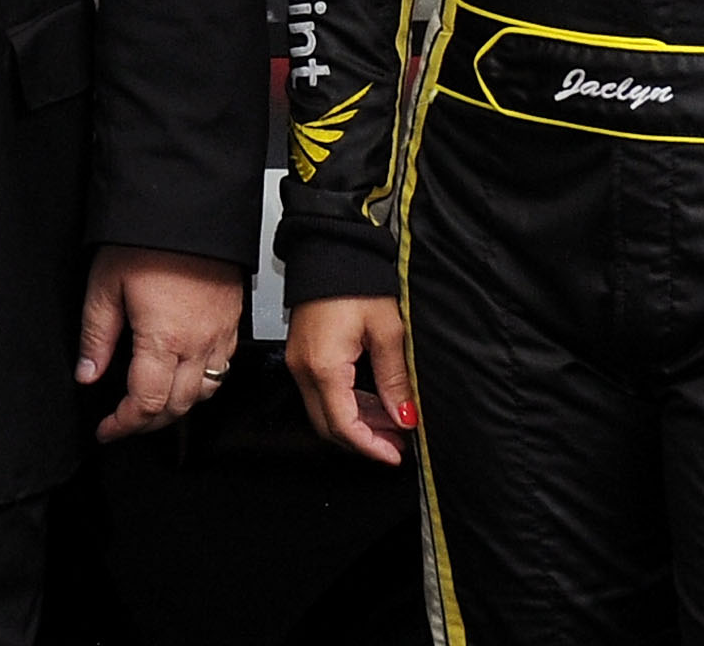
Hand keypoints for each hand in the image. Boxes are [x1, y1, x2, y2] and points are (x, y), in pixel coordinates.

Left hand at [78, 246, 241, 442]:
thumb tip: (87, 373)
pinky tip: (183, 376)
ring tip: (150, 405)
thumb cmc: (147, 238)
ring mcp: (221, 334)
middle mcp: (199, 343)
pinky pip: (223, 370)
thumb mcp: (105, 284)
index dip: (123, 424)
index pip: (146, 403)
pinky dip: (202, 385)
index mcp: (165, 338)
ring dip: (177, 408)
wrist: (189, 205)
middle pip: (178, 407)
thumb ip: (96, 336)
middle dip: (148, 423)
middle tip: (123, 422)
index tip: (106, 429)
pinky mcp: (233, 322)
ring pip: (206, 394)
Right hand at [284, 293, 414, 464]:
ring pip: (325, 412)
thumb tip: (404, 416)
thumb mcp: (387, 332)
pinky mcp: (302, 355)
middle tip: (398, 445)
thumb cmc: (355, 280)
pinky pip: (321, 394)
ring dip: (357, 424)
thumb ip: (395, 380)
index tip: (395, 455)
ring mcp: (299, 363)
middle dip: (364, 441)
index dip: (371, 447)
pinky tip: (373, 405)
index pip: (344, 425)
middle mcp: (304, 369)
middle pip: (329, 426)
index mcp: (324, 366)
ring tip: (393, 425)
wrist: (330, 249)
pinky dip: (347, 406)